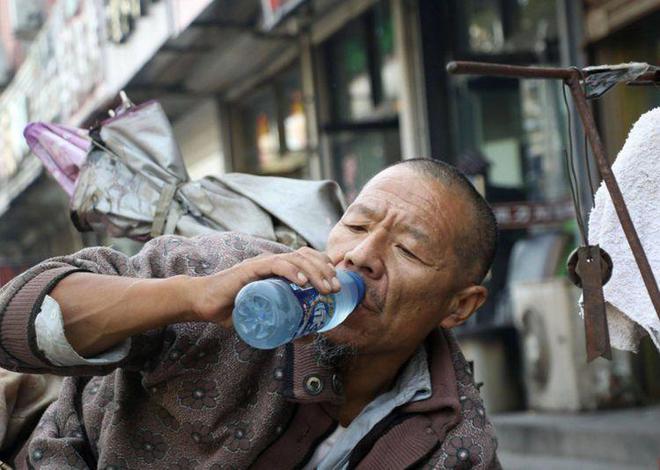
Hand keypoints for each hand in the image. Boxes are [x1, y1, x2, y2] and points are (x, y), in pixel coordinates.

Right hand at [191, 247, 340, 327]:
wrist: (205, 304)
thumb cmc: (234, 308)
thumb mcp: (265, 317)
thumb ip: (285, 326)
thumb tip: (308, 338)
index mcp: (279, 268)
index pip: (308, 258)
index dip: (325, 267)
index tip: (336, 285)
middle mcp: (273, 261)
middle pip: (306, 257)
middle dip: (325, 271)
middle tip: (335, 290)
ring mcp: (262, 263)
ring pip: (295, 259)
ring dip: (314, 272)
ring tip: (324, 288)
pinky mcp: (250, 269)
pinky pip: (275, 265)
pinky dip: (291, 271)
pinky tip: (303, 282)